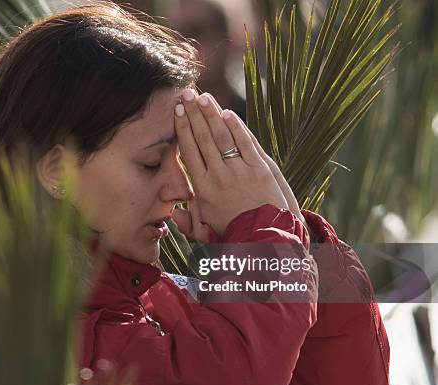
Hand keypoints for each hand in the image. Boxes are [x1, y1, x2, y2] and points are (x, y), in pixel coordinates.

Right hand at [172, 89, 287, 241]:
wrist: (264, 238)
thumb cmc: (232, 235)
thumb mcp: (204, 232)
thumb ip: (187, 222)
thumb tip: (173, 213)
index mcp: (202, 188)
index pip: (189, 152)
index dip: (183, 129)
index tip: (178, 112)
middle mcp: (218, 176)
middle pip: (203, 139)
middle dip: (194, 114)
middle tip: (187, 94)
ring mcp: (239, 171)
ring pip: (221, 137)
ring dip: (211, 114)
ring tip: (203, 97)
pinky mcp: (260, 169)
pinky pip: (245, 143)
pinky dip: (236, 127)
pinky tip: (228, 113)